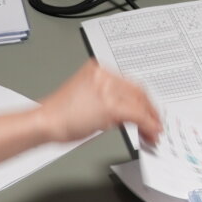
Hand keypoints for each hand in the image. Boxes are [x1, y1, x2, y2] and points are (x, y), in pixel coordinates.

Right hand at [34, 60, 163, 147]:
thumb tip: (128, 112)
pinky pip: (137, 115)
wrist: (44, 122)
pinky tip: (149, 132)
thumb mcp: (87, 97)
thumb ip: (108, 98)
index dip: (143, 100)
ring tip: (153, 131)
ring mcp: (107, 88)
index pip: (129, 83)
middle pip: (138, 90)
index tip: (149, 111)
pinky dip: (147, 125)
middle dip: (150, 109)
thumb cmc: (59, 114)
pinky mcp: (110, 105)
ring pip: (139, 102)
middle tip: (156, 123)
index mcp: (98, 69)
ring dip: (150, 119)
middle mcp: (104, 74)